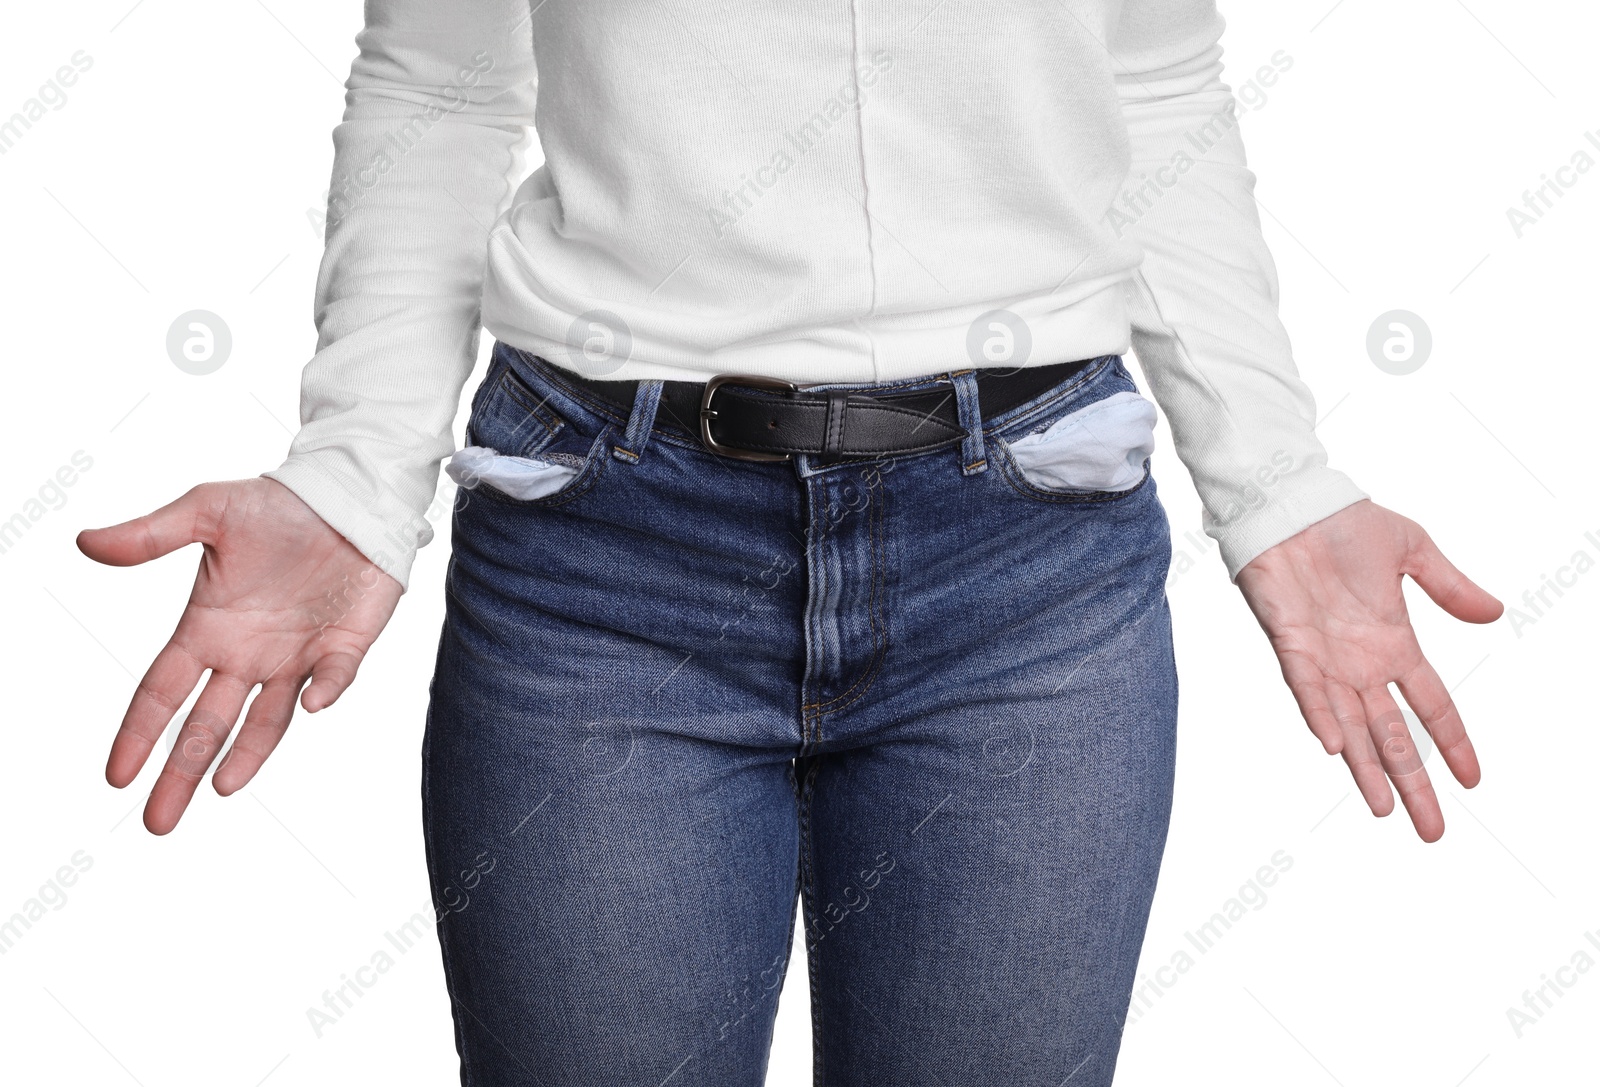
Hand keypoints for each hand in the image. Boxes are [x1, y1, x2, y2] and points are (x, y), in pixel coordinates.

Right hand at [77, 478, 402, 833]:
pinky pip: (334, 678)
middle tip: (158, 822)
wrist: (346, 495)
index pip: (162, 692)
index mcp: (207, 629)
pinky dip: (325, 691)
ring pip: (267, 720)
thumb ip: (151, 534)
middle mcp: (247, 654)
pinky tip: (312, 703)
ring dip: (247, 754)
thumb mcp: (208, 511)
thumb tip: (85, 542)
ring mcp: (297, 656)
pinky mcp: (345, 647)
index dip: (140, 733)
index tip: (118, 776)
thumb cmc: (277, 504)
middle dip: (181, 772)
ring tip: (223, 788)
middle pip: (207, 726)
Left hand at [1235, 499, 1502, 841]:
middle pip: (1393, 734)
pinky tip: (1336, 747)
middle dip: (1413, 781)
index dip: (1451, 741)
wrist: (1292, 502)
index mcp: (1393, 643)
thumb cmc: (1343, 524)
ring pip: (1351, 726)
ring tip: (1385, 810)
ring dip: (1367, 767)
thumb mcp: (1411, 552)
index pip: (1430, 703)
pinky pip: (1307, 687)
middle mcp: (1360, 662)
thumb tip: (1494, 613)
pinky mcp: (1291, 642)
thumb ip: (1449, 587)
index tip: (1471, 780)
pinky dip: (1321, 716)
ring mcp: (1325, 657)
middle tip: (1430, 830)